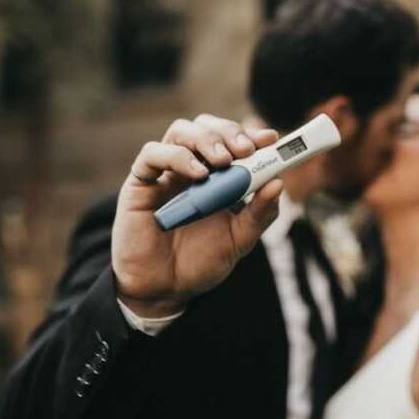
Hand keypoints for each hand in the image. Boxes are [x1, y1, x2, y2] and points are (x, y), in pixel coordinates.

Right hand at [112, 114, 282, 316]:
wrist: (163, 291)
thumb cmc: (199, 263)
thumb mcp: (239, 241)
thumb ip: (259, 214)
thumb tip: (278, 184)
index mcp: (216, 176)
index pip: (232, 141)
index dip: (251, 134)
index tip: (271, 139)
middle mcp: (190, 168)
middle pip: (206, 127)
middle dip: (229, 132)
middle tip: (246, 150)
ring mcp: (164, 173)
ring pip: (181, 131)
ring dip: (206, 139)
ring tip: (224, 161)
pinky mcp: (140, 183)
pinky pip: (152, 154)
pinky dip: (177, 156)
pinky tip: (197, 174)